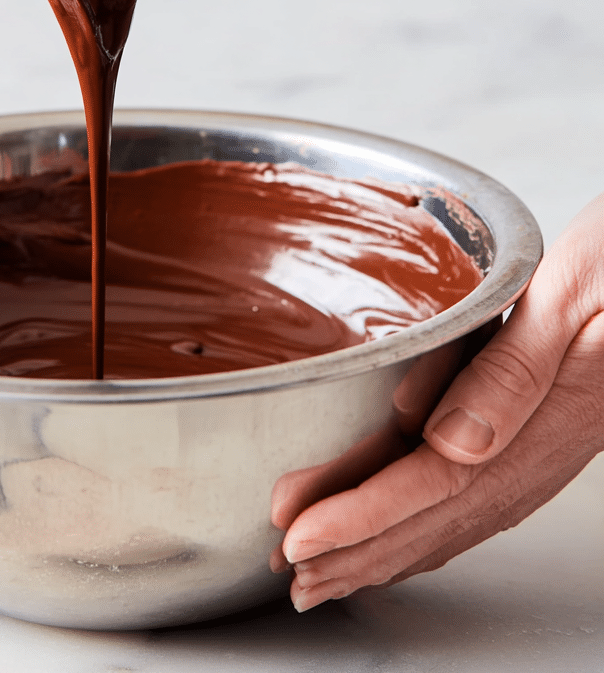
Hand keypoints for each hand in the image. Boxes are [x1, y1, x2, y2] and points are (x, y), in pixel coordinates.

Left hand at [273, 194, 603, 611]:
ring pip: (450, 516)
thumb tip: (453, 438)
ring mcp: (542, 447)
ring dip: (383, 548)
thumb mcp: (575, 294)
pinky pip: (474, 496)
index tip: (300, 532)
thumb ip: (515, 368)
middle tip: (289, 566)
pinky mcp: (540, 434)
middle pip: (434, 514)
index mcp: (542, 411)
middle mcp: (540, 444)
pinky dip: (423, 526)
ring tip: (325, 570)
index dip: (360, 514)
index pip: (434, 480)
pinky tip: (398, 536)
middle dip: (355, 547)